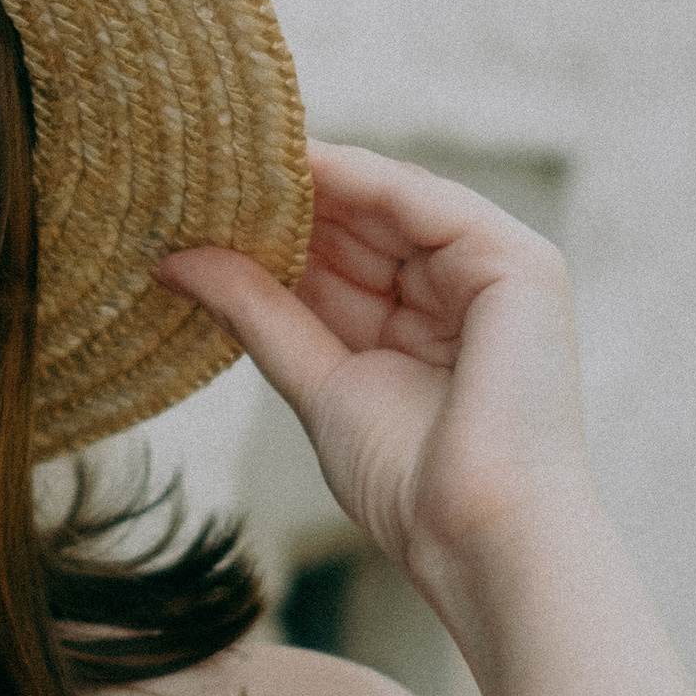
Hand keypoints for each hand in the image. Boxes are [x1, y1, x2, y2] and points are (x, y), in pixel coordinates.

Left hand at [161, 143, 597, 616]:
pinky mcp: (521, 263)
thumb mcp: (314, 381)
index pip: (343, 256)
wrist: (478, 537)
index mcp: (424, 324)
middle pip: (364, 223)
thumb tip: (174, 261)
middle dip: (287, 197)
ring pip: (392, 203)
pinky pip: (426, 203)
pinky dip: (362, 181)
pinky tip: (300, 167)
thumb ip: (256, 312)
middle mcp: (464, 289)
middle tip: (201, 169)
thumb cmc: (410, 486)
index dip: (275, 229)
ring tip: (236, 159)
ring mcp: (496, 272)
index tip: (196, 203)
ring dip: (317, 179)